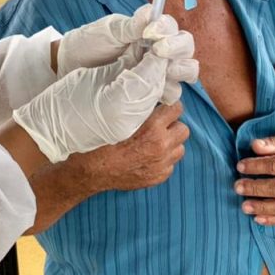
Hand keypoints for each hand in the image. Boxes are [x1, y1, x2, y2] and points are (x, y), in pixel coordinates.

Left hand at [54, 8, 198, 104]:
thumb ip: (130, 26)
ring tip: (162, 72)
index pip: (173, 29)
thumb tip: (151, 13)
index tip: (151, 32)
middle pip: (185, 50)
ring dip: (180, 71)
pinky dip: (168, 92)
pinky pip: (170, 93)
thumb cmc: (88, 43)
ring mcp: (155, 71)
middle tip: (160, 51)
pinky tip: (154, 92)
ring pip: (185, 72)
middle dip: (179, 50)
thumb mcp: (108, 31)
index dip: (168, 30)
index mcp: (150, 32)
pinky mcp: (149, 92)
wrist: (69, 67)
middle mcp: (158, 51)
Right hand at [73, 102, 187, 191]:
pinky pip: (170, 165)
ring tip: (155, 142)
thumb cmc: (101, 142)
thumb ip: (139, 109)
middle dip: (173, 126)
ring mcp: (161, 164)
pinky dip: (163, 160)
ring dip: (170, 144)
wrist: (91, 172)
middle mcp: (161, 146)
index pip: (177, 109)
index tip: (163, 108)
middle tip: (159, 126)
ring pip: (180, 148)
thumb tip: (151, 97)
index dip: (169, 107)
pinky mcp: (158, 177)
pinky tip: (148, 157)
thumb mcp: (118, 117)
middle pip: (183, 129)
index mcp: (152, 128)